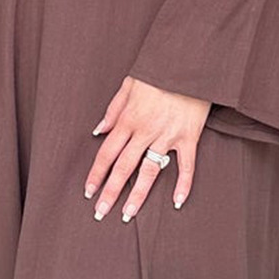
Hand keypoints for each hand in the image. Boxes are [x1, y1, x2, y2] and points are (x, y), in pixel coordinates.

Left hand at [84, 76, 209, 221]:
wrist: (190, 63)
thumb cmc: (159, 72)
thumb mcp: (129, 85)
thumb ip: (113, 109)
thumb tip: (99, 130)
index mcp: (128, 119)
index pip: (107, 153)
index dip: (96, 174)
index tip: (88, 191)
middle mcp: (145, 131)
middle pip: (123, 168)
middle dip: (110, 192)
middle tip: (100, 212)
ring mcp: (167, 136)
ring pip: (150, 172)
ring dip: (138, 196)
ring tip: (128, 215)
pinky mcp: (189, 137)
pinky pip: (186, 166)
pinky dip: (183, 185)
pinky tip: (177, 202)